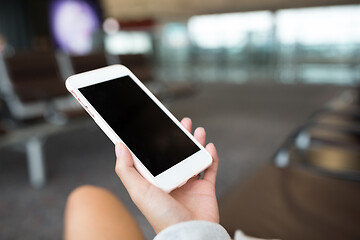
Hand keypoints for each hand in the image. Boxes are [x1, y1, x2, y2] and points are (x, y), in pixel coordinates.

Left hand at [114, 117, 218, 233]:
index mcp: (156, 181)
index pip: (156, 155)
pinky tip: (209, 146)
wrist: (189, 233)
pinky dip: (211, 157)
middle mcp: (172, 181)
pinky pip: (210, 169)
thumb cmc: (162, 216)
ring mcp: (189, 185)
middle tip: (182, 123)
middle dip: (180, 137)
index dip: (158, 140)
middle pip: (176, 154)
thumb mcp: (138, 190)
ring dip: (196, 143)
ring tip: (197, 130)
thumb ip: (126, 169)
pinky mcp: (205, 189)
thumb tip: (119, 147)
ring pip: (193, 158)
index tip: (159, 125)